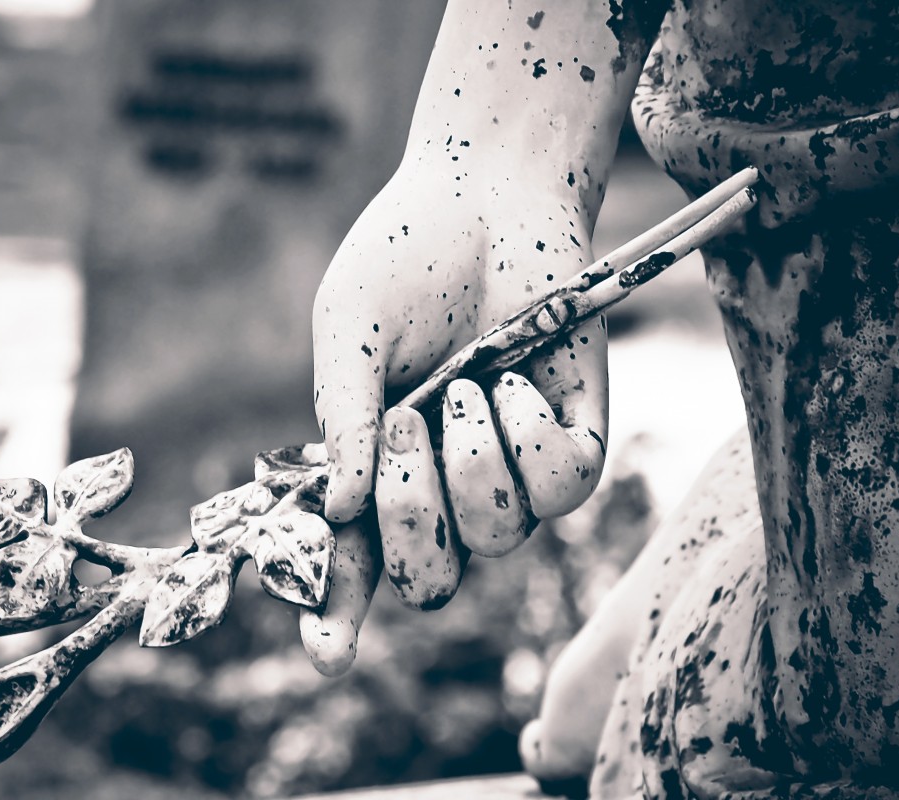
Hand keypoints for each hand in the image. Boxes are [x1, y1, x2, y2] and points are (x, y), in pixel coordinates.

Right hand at [300, 160, 608, 675]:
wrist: (489, 198)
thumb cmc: (405, 261)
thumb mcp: (349, 332)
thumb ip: (339, 416)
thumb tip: (338, 511)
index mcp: (374, 471)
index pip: (353, 566)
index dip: (335, 617)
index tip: (325, 655)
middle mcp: (442, 489)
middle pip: (430, 579)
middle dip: (411, 514)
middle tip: (402, 424)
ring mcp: (510, 475)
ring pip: (497, 537)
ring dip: (469, 462)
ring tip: (463, 383)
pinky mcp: (572, 448)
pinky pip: (560, 491)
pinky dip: (527, 437)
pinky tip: (511, 380)